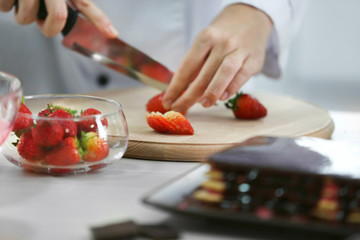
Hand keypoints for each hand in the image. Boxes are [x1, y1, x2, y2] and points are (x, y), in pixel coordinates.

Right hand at [0, 0, 117, 37]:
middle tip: (44, 23)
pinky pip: (5, 8)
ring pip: (27, 17)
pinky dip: (5, 6)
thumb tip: (85, 22)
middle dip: (49, 28)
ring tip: (23, 2)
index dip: (100, 19)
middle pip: (57, 18)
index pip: (85, 4)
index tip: (112, 33)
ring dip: (23, 17)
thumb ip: (72, 2)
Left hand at [162, 4, 272, 112]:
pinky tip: (222, 97)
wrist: (250, 19)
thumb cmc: (221, 37)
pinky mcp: (254, 60)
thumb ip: (196, 65)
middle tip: (179, 108)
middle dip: (189, 95)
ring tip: (203, 104)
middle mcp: (223, 43)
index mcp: (206, 37)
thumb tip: (180, 93)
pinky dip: (231, 88)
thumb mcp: (205, 42)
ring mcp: (239, 50)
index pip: (187, 66)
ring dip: (212, 91)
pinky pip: (241, 76)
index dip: (176, 87)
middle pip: (203, 73)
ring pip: (224, 73)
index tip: (167, 101)